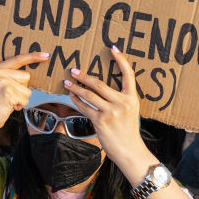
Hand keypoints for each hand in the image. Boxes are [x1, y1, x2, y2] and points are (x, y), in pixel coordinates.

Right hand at [0, 52, 50, 132]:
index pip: (18, 59)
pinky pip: (25, 99)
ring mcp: (2, 82)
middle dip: (22, 89)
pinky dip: (19, 105)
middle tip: (8, 96)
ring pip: (27, 90)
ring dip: (21, 99)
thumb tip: (28, 75)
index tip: (46, 55)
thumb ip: (10, 76)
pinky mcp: (7, 92)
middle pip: (26, 76)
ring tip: (7, 102)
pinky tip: (8, 106)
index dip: (33, 57)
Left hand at [63, 46, 144, 163]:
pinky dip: (76, 100)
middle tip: (74, 70)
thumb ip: (120, 99)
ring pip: (89, 95)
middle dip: (84, 76)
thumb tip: (103, 89)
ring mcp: (111, 112)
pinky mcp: (100, 121)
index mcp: (131, 98)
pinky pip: (85, 107)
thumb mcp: (131, 111)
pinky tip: (71, 95)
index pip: (128, 74)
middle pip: (99, 84)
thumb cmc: (128, 130)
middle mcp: (122, 103)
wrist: (130, 150)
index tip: (113, 48)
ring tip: (67, 82)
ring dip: (76, 87)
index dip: (121, 60)